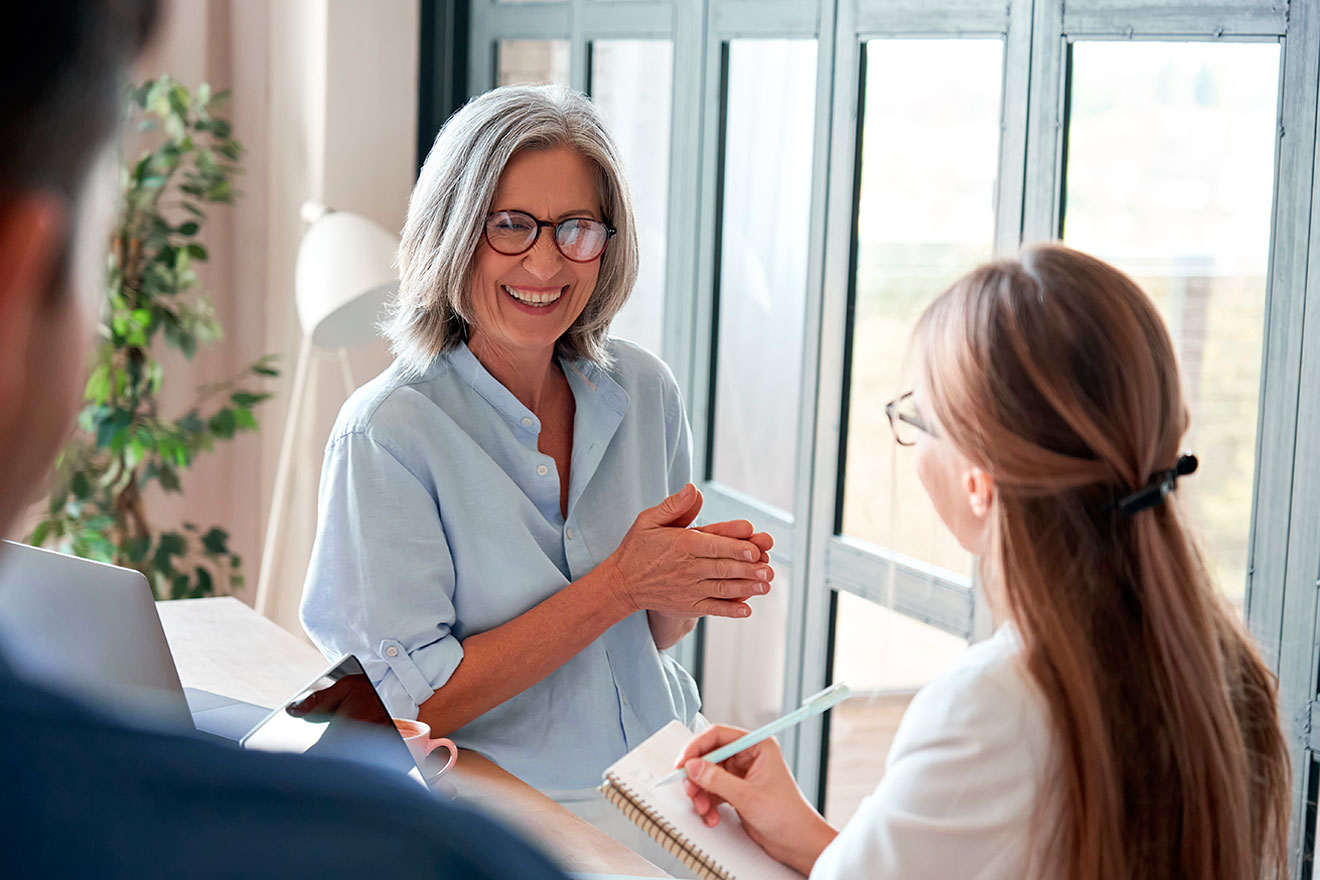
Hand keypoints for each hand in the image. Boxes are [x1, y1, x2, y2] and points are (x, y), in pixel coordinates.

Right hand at [601, 484, 774, 619]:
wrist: (622, 584)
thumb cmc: (638, 547)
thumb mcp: (649, 520)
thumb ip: (674, 506)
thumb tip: (693, 488)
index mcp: (681, 544)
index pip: (713, 545)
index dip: (735, 546)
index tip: (754, 548)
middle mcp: (687, 568)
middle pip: (722, 567)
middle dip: (748, 568)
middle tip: (769, 568)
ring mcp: (689, 589)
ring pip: (722, 588)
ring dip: (746, 587)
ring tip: (766, 585)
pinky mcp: (689, 605)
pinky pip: (713, 608)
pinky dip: (730, 610)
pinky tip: (747, 609)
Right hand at [676, 725, 837, 875]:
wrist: (797, 842)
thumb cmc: (786, 815)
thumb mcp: (748, 797)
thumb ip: (717, 780)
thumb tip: (692, 766)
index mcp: (757, 746)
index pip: (718, 735)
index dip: (697, 747)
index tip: (683, 763)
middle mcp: (748, 756)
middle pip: (710, 756)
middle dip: (697, 775)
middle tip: (690, 790)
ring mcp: (741, 774)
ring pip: (708, 775)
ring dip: (701, 793)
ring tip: (704, 809)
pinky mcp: (736, 791)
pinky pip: (713, 791)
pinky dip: (708, 803)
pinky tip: (712, 816)